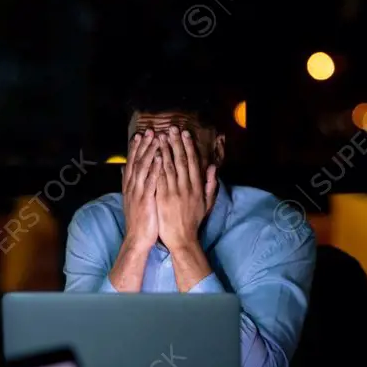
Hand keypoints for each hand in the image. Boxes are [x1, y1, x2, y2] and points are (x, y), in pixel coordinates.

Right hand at [121, 129, 161, 249]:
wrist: (137, 238)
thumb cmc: (139, 220)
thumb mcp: (132, 200)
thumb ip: (129, 184)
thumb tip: (125, 169)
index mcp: (130, 186)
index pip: (132, 163)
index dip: (135, 148)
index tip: (139, 135)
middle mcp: (132, 187)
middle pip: (137, 161)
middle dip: (143, 145)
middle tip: (149, 131)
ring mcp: (138, 192)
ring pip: (143, 168)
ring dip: (149, 152)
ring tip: (155, 138)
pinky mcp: (146, 200)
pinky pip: (151, 181)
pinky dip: (155, 168)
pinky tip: (161, 158)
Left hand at [155, 127, 217, 251]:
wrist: (182, 239)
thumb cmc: (194, 221)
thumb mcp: (207, 203)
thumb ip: (210, 184)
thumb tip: (212, 167)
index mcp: (197, 187)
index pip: (192, 162)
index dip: (188, 147)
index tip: (184, 134)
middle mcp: (186, 187)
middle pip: (180, 160)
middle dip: (175, 143)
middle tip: (171, 128)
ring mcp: (174, 192)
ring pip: (169, 167)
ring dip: (165, 150)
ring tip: (160, 136)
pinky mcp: (163, 198)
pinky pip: (160, 178)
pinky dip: (157, 166)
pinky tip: (154, 155)